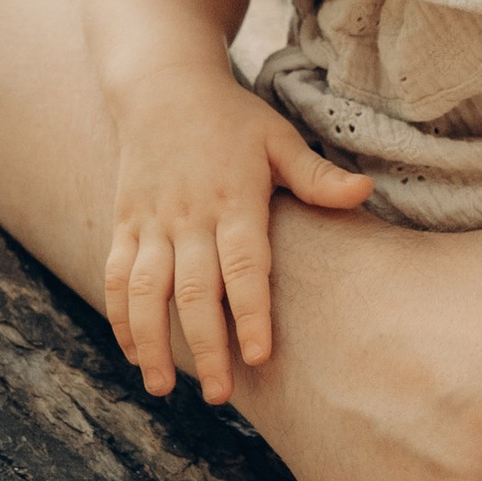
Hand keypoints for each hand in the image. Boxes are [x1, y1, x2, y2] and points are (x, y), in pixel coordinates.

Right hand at [105, 91, 371, 404]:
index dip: (251, 313)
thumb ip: (316, 176)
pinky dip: (119, 317)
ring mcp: (150, 223)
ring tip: (162, 387)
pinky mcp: (124, 224)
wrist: (161, 84)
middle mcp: (189, 217)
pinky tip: (133, 352)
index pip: (244, 266)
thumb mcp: (279, 138)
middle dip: (206, 347)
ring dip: (152, 342)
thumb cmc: (232, 118)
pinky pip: (115, 276)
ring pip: (145, 291)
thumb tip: (365, 191)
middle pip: (195, 291)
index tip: (259, 356)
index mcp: (234, 200)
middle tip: (221, 395)